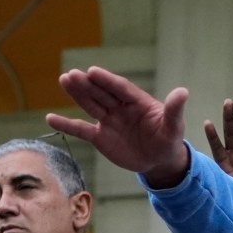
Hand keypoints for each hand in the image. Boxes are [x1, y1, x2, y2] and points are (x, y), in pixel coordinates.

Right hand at [50, 67, 193, 185]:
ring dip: (77, 94)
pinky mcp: (100, 137)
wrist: (160, 160)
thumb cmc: (168, 138)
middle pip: (101, 93)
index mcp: (137, 101)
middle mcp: (120, 107)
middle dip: (87, 85)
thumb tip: (183, 92)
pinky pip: (81, 129)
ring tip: (64, 80)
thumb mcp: (174, 126)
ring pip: (90, 105)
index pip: (120, 88)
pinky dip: (66, 125)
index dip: (108, 81)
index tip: (94, 71)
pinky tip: (50, 118)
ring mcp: (108, 120)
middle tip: (71, 74)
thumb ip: (174, 109)